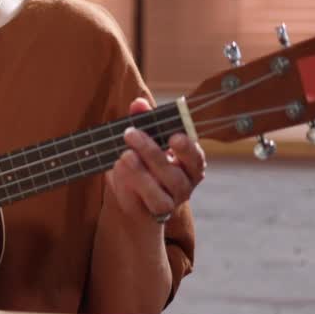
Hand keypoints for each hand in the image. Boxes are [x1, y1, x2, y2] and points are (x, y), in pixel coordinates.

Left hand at [106, 97, 206, 224]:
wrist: (136, 199)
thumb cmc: (144, 163)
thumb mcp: (144, 140)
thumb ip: (143, 121)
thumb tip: (138, 102)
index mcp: (189, 162)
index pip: (195, 156)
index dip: (187, 147)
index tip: (175, 136)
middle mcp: (185, 182)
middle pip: (174, 173)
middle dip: (152, 152)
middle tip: (131, 133)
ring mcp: (173, 200)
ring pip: (162, 190)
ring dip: (140, 171)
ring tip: (124, 155)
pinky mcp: (158, 211)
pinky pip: (149, 201)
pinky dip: (133, 185)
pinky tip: (119, 171)